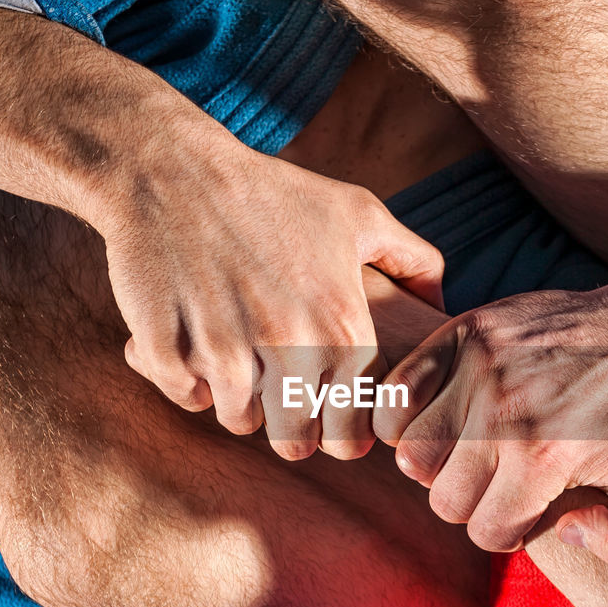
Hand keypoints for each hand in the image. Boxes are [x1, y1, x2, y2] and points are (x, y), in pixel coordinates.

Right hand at [101, 140, 444, 460]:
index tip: (328, 415)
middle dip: (290, 428)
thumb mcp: (359, 212)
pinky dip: (189, 381)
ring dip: (238, 401)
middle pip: (295, 440)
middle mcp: (287, 342)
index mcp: (341, 324)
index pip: (353, 431)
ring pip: (238, 420)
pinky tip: (194, 347)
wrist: (172, 166)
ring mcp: (223, 347)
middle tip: (281, 400)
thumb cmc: (273, 191)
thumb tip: (442, 306)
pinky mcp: (165, 346)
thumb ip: (414, 259)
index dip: (341, 432)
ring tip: (239, 365)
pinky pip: (187, 397)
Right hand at [374, 257, 607, 573]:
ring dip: (439, 462)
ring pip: (412, 453)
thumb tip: (564, 533)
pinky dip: (407, 415)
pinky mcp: (465, 332)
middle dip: (476, 501)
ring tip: (474, 451)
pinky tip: (445, 419)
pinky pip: (396, 396)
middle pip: (445, 499)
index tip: (532, 508)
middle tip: (506, 480)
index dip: (510, 530)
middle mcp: (504, 411)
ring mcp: (480, 366)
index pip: (485, 532)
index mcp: (547, 455)